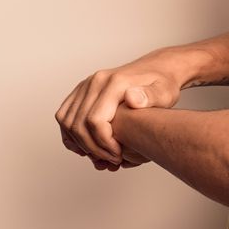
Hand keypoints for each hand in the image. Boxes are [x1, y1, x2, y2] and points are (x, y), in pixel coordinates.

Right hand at [56, 53, 183, 167]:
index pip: (95, 120)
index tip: (119, 155)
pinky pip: (65, 116)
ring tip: (101, 156)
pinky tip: (87, 147)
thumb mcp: (164, 91)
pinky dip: (70, 134)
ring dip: (80, 144)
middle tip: (112, 160)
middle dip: (93, 148)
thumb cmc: (162, 83)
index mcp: (114, 83)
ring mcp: (86, 85)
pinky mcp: (81, 91)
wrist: (157, 69)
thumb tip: (132, 99)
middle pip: (78, 124)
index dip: (104, 144)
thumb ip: (150, 97)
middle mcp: (95, 82)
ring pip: (67, 121)